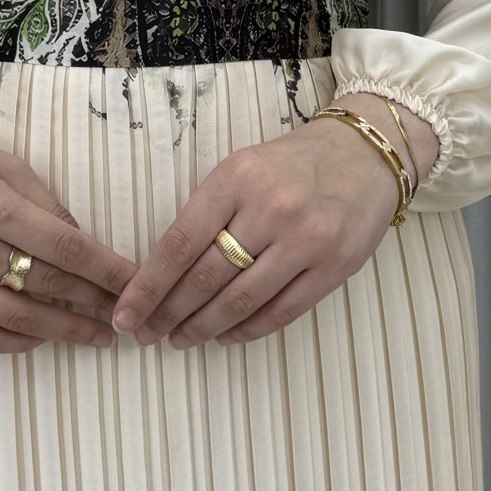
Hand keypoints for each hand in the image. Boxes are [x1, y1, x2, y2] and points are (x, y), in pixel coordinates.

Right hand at [0, 92, 139, 353]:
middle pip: (48, 286)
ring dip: (65, 331)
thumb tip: (83, 243)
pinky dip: (16, 342)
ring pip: (18, 319)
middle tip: (127, 313)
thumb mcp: (0, 162)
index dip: (107, 270)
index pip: (67, 247)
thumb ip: (44, 203)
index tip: (137, 283)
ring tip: (97, 335)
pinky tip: (42, 337)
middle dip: (94, 302)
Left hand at [110, 94, 436, 348]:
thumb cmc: (291, 164)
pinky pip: (281, 312)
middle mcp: (270, 208)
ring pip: (240, 301)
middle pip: (205, 277)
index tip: (124, 315)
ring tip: (180, 339)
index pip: (178, 243)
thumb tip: (161, 271)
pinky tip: (225, 336)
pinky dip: (247, 330)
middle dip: (168, 313)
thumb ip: (207, 212)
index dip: (147, 287)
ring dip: (203, 328)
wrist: (365, 152)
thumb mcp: (241, 168)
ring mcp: (306, 239)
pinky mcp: (335, 266)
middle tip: (146, 334)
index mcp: (235, 178)